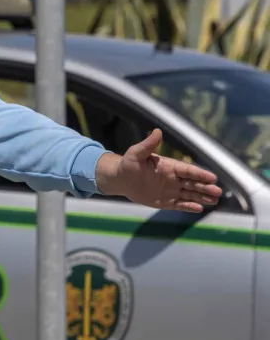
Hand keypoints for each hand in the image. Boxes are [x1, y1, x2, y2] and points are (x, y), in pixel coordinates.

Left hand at [95, 128, 222, 212]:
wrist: (121, 179)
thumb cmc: (129, 164)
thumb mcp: (136, 153)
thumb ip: (148, 144)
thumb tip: (158, 131)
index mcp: (170, 166)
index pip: (188, 170)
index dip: (200, 174)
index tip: (213, 177)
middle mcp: (174, 179)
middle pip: (193, 183)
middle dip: (205, 187)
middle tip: (217, 192)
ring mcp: (171, 191)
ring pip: (190, 194)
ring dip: (202, 197)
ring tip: (214, 201)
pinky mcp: (166, 202)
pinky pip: (179, 204)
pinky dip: (189, 207)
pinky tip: (199, 208)